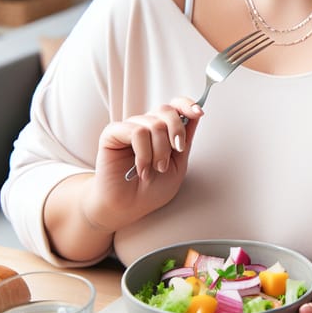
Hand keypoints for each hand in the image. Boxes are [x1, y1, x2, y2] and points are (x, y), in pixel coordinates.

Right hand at [82, 98, 202, 230]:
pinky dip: (144, 153)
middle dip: (177, 131)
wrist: (128, 207)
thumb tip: (196, 113)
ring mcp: (129, 128)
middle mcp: (146, 126)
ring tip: (155, 169)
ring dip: (160, 150)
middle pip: (166, 110)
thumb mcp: (178, 164)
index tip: (199, 113)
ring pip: (154, 124)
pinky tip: (142, 169)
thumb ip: (185, 140)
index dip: (187, 105)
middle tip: (175, 153)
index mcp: (162, 131)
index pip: (175, 106)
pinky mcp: (112, 133)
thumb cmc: (151, 189)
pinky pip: (136, 132)